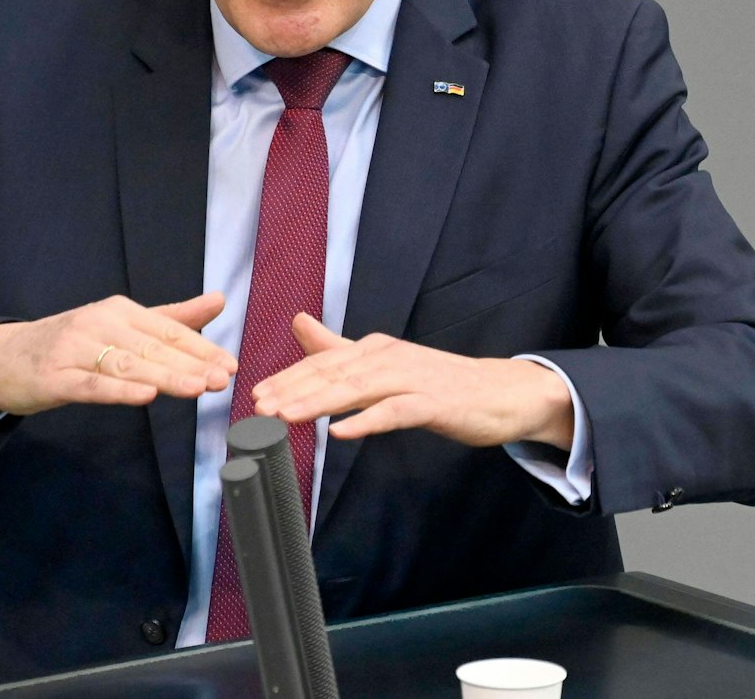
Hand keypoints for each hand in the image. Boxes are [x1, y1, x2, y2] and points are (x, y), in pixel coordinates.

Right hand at [0, 292, 235, 415]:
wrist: (2, 356)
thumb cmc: (69, 343)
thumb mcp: (120, 325)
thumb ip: (171, 317)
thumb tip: (219, 300)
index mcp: (120, 311)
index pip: (169, 331)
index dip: (202, 349)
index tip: (230, 365)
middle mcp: (99, 324)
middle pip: (153, 348)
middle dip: (191, 364)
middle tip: (223, 379)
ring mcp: (75, 349)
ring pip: (127, 365)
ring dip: (164, 376)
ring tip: (197, 387)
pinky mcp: (55, 377)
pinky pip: (92, 384)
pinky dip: (119, 390)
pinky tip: (145, 396)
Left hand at [250, 314, 574, 448]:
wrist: (499, 393)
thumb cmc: (439, 380)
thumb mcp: (383, 361)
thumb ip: (338, 347)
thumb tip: (298, 322)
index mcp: (373, 349)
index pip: (321, 363)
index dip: (287, 378)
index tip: (254, 395)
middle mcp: (388, 357)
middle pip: (332, 374)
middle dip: (292, 391)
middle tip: (258, 408)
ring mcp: (411, 378)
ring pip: (356, 390)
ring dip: (318, 403)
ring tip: (285, 417)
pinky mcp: (432, 402)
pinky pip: (394, 412)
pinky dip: (366, 421)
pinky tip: (341, 432)